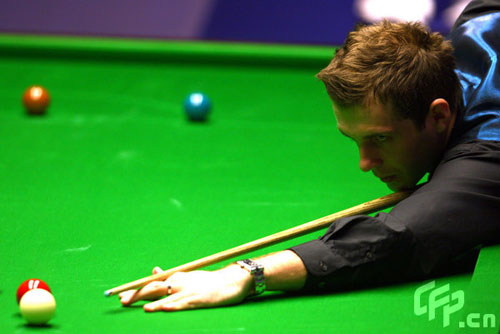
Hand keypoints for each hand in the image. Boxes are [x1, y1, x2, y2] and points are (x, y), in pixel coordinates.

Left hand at [119, 265, 252, 311]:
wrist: (230, 281)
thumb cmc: (208, 281)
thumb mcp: (187, 276)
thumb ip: (170, 275)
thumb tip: (154, 270)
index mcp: (176, 277)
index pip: (152, 283)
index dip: (136, 289)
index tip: (121, 296)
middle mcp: (179, 281)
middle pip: (155, 288)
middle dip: (138, 295)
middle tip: (123, 302)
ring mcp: (189, 290)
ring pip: (167, 295)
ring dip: (154, 302)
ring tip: (142, 308)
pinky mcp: (198, 298)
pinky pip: (183, 303)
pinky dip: (172, 306)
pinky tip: (164, 309)